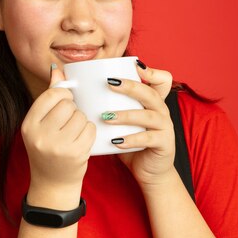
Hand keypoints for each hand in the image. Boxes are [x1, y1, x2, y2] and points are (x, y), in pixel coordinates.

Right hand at [20, 65, 95, 207]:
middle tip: (68, 124)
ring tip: (73, 134)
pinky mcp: (75, 154)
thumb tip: (57, 70)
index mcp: (28, 125)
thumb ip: (49, 96)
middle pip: (68, 104)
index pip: (51, 95)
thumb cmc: (48, 149)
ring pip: (81, 116)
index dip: (63, 96)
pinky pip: (90, 129)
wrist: (52, 184)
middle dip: (73, 111)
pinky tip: (81, 142)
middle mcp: (40, 135)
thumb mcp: (41, 124)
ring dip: (82, 122)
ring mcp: (57, 146)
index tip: (64, 104)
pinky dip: (89, 133)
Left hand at [103, 61, 175, 188]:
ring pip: (148, 116)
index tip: (134, 65)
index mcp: (153, 102)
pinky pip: (148, 139)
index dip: (152, 71)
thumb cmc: (130, 142)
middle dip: (131, 86)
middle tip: (109, 84)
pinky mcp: (164, 144)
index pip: (162, 80)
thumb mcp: (122, 121)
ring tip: (107, 116)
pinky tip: (116, 141)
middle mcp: (162, 111)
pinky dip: (132, 140)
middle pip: (151, 93)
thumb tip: (73, 86)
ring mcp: (165, 127)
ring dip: (126, 115)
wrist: (149, 171)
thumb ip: (107, 105)